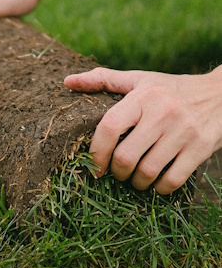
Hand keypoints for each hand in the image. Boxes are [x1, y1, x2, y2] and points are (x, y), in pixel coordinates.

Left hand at [64, 66, 221, 193]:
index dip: (96, 151)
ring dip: (137, 183)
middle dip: (116, 172)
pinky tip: (157, 183)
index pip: (109, 127)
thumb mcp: (140, 80)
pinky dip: (160, 188)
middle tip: (117, 172)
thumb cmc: (172, 89)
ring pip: (147, 172)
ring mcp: (183, 132)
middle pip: (125, 156)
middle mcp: (163, 113)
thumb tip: (67, 81)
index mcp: (143, 96)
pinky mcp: (200, 149)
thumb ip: (104, 80)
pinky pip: (172, 180)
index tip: (94, 165)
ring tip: (136, 179)